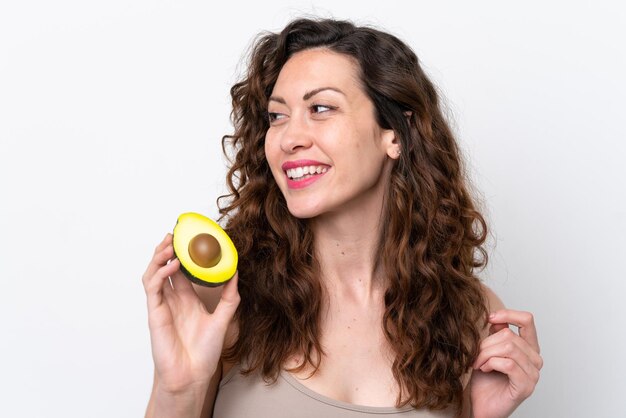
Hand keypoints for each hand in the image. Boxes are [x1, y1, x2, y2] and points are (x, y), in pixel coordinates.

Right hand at [142, 233, 239, 394]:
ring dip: (159, 257)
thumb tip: (236, 273)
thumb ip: (230, 297)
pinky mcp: (155, 313)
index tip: (190, 237)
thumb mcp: (223, 319)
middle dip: (167, 248)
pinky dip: (160, 274)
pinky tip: (172, 265)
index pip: (182, 269)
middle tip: (175, 233)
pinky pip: (153, 288)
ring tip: (170, 243)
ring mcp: (162, 305)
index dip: (183, 253)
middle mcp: (173, 299)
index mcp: (187, 299)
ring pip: (154, 273)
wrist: (193, 374)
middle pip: (164, 267)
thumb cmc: (204, 352)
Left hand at [469, 309, 542, 417]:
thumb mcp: (488, 350)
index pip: (527, 320)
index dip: (508, 314)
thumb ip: (496, 334)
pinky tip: (484, 369)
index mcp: (528, 348)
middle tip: (476, 355)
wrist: (480, 404)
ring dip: (486, 354)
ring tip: (479, 363)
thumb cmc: (485, 379)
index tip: (489, 318)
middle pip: (509, 335)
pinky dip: (491, 363)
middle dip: (486, 343)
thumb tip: (497, 317)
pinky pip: (508, 364)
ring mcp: (533, 374)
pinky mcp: (526, 386)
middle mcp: (535, 360)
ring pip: (509, 348)